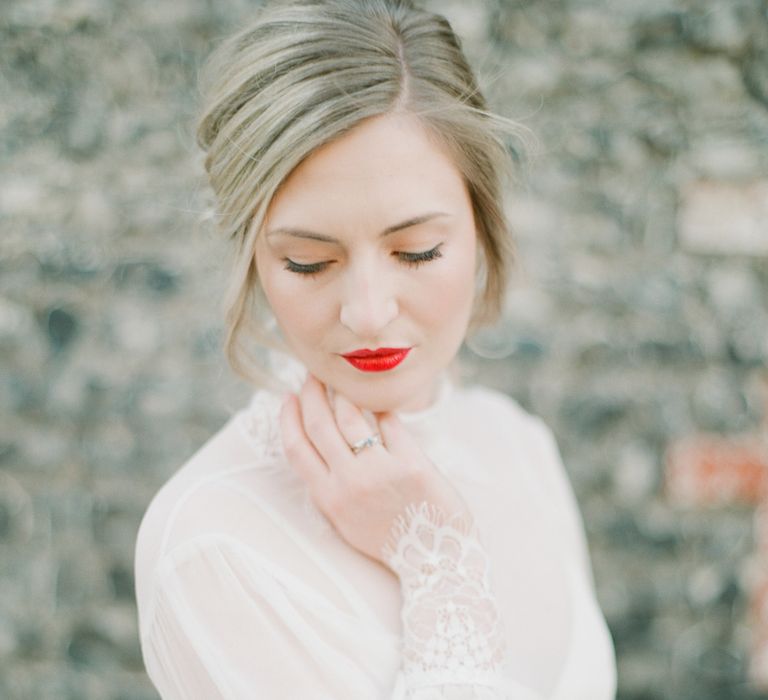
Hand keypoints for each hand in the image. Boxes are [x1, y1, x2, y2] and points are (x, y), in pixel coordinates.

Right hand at [279, 373, 471, 570]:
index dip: (288, 418)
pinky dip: (382, 409)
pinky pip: (390, 423)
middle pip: (320, 424)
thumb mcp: (346, 520)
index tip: (287, 397)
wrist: (434, 558)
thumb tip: (320, 443)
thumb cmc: (390, 537)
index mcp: (328, 499)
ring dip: (344, 393)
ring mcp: (380, 471)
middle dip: (312, 393)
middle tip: (314, 375)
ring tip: (343, 382)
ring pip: (352, 417)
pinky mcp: (411, 464)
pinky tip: (380, 402)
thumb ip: (331, 485)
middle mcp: (349, 483)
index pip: (296, 448)